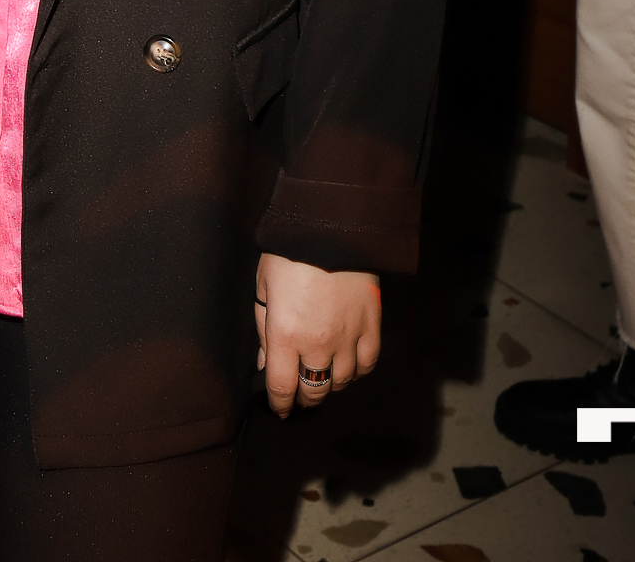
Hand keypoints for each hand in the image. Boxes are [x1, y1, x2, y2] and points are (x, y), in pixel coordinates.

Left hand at [255, 252, 380, 417]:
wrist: (332, 226)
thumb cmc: (289, 252)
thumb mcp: (263, 285)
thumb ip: (262, 327)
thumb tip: (265, 363)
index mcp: (285, 334)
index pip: (282, 388)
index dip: (279, 404)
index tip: (279, 408)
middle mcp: (318, 344)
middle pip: (313, 391)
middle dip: (303, 398)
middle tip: (298, 395)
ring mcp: (348, 337)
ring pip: (341, 382)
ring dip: (329, 385)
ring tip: (322, 378)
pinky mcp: (371, 326)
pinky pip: (367, 364)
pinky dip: (356, 371)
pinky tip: (348, 366)